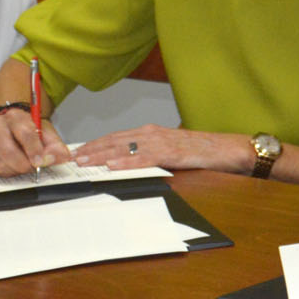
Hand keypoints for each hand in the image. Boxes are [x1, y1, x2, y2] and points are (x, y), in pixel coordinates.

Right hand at [0, 105, 66, 174]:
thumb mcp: (45, 131)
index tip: (40, 162)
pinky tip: (14, 166)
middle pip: (8, 151)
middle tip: (33, 168)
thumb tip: (64, 157)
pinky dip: (6, 171)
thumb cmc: (28, 128)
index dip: (34, 150)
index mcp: (15, 116)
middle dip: (24, 164)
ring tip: (25, 165)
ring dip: (15, 169)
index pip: (25, 134)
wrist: (10, 123)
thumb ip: (55, 145)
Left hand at [73, 126, 243, 173]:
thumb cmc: (201, 151)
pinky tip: (112, 166)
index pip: (116, 137)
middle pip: (115, 140)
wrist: (226, 148)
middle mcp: (152, 133)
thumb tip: (132, 162)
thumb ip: (151, 154)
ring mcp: (161, 142)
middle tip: (72, 157)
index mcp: (151, 133)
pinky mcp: (170, 153)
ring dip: (102, 154)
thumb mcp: (170, 151)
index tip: (78, 151)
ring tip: (84, 161)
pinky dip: (126, 162)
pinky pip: (144, 158)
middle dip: (92, 148)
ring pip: (125, 148)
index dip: (95, 144)